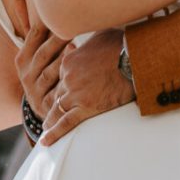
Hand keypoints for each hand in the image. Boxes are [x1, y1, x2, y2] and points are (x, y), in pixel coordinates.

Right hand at [13, 0, 70, 121]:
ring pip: (49, 74)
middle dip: (57, 39)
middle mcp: (26, 75)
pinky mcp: (46, 106)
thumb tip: (18, 0)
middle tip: (73, 25)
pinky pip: (57, 94)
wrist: (42, 106)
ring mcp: (35, 91)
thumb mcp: (33, 51)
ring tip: (74, 46)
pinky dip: (65, 84)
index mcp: (22, 59)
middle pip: (43, 54)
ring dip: (61, 60)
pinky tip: (75, 74)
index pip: (34, 36)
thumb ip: (30, 27)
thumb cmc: (42, 70)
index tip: (60, 10)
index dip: (46, 23)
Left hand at [40, 27, 132, 146]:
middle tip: (50, 112)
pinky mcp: (86, 108)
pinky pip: (66, 123)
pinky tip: (46, 141)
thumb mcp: (97, 38)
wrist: (133, 59)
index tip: (64, 90)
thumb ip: (85, 45)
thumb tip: (78, 45)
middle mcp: (68, 78)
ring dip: (50, 119)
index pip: (60, 77)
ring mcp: (76, 94)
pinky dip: (54, 133)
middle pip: (57, 93)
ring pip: (57, 109)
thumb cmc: (120, 45)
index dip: (62, 85)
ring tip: (46, 128)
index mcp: (69, 61)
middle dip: (54, 103)